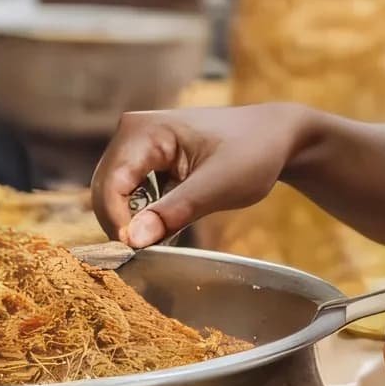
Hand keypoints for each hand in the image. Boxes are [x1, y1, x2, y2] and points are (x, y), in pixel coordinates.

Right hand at [91, 104, 305, 246]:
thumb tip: (134, 239)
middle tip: (149, 255)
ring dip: (135, 224)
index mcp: (143, 131)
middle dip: (125, 225)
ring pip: (117, 198)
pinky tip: (168, 228)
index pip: (110, 185)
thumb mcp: (218, 186)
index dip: (118, 223)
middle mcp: (132, 134)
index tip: (137, 253)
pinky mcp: (148, 164)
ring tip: (164, 240)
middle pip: (106, 192)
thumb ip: (174, 212)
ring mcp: (138, 148)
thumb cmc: (253, 153)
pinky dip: (146, 218)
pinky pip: (133, 198)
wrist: (277, 138)